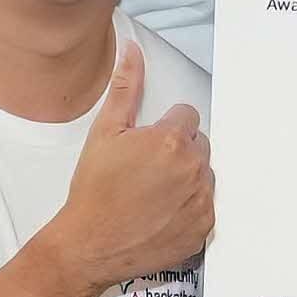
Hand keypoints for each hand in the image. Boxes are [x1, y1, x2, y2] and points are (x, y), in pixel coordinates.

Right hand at [41, 44, 212, 290]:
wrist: (90, 244)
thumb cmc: (94, 192)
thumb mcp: (105, 133)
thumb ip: (125, 88)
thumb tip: (132, 53)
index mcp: (173, 141)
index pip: (187, 117)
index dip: (164, 129)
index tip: (147, 145)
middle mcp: (194, 169)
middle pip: (199, 145)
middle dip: (178, 152)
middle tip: (147, 169)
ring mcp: (202, 201)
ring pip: (204, 176)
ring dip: (186, 179)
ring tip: (152, 192)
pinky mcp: (203, 228)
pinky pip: (206, 207)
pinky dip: (189, 207)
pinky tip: (162, 212)